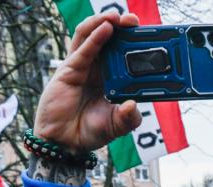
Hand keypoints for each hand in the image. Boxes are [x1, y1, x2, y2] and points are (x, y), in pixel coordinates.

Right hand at [32, 11, 142, 154]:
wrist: (65, 144)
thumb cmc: (89, 132)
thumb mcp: (117, 126)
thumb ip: (129, 118)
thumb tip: (134, 105)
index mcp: (111, 79)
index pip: (123, 53)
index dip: (133, 42)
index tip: (147, 35)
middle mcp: (97, 69)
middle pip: (108, 39)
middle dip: (121, 27)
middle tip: (133, 20)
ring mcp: (82, 67)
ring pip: (92, 36)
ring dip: (104, 23)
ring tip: (117, 16)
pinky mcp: (69, 70)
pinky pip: (83, 50)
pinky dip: (95, 37)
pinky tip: (105, 29)